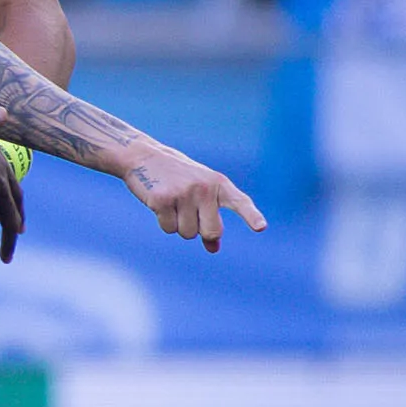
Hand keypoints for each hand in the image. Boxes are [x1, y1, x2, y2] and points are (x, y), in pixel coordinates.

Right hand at [123, 143, 265, 251]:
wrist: (144, 157)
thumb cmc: (177, 178)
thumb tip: (214, 249)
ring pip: (187, 233)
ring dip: (178, 225)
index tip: (260, 227)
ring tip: (172, 203)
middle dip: (200, 230)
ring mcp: (183, 193)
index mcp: (219, 184)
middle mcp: (204, 188)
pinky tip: (159, 204)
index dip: (250, 216)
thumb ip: (210, 218)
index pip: (239, 202)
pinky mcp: (163, 200)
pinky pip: (168, 228)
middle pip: (211, 231)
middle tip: (188, 212)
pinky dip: (164, 222)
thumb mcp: (200, 194)